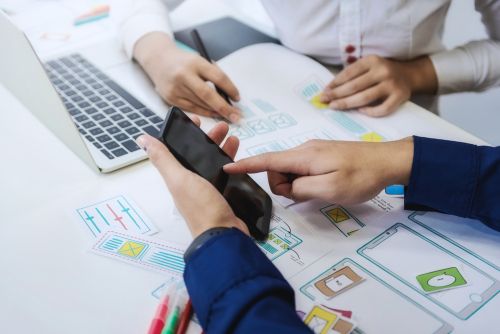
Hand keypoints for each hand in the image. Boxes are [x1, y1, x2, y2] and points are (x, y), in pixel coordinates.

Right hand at [134, 32, 240, 121]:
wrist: (158, 60)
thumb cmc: (185, 62)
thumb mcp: (200, 61)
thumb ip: (214, 75)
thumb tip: (229, 96)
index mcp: (195, 62)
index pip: (218, 77)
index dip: (230, 89)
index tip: (238, 98)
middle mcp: (184, 75)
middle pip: (208, 95)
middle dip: (224, 107)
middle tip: (237, 116)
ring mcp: (176, 88)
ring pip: (201, 104)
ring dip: (216, 111)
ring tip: (228, 115)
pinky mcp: (170, 98)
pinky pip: (192, 109)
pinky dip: (204, 112)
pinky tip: (213, 113)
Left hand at [136, 117, 247, 237]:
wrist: (224, 234)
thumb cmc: (201, 207)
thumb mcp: (179, 179)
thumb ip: (163, 159)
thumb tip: (142, 139)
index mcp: (178, 177)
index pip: (178, 149)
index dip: (185, 133)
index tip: (196, 120)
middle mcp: (191, 182)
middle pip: (198, 154)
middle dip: (209, 138)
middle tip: (223, 127)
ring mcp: (208, 189)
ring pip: (214, 163)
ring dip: (222, 149)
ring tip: (234, 138)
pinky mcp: (222, 195)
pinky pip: (226, 174)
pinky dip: (233, 164)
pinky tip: (240, 159)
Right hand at [224, 138, 413, 204]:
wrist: (388, 161)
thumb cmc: (361, 176)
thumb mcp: (330, 188)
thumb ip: (302, 189)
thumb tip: (288, 189)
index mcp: (304, 156)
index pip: (267, 159)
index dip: (246, 164)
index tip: (226, 166)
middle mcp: (304, 149)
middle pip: (277, 168)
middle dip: (283, 185)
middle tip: (307, 195)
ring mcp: (313, 151)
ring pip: (289, 170)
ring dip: (296, 185)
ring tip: (319, 191)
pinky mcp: (321, 155)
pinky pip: (301, 169)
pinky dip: (304, 180)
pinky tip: (321, 186)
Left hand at [320, 55, 436, 116]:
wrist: (409, 75)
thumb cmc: (381, 73)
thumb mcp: (368, 66)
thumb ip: (353, 75)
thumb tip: (329, 89)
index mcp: (372, 60)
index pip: (349, 73)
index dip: (335, 83)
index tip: (324, 91)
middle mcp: (382, 70)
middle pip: (354, 86)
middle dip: (337, 94)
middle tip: (324, 101)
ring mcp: (392, 84)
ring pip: (365, 98)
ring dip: (347, 103)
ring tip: (335, 106)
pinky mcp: (400, 96)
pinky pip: (382, 109)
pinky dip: (369, 112)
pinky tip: (360, 111)